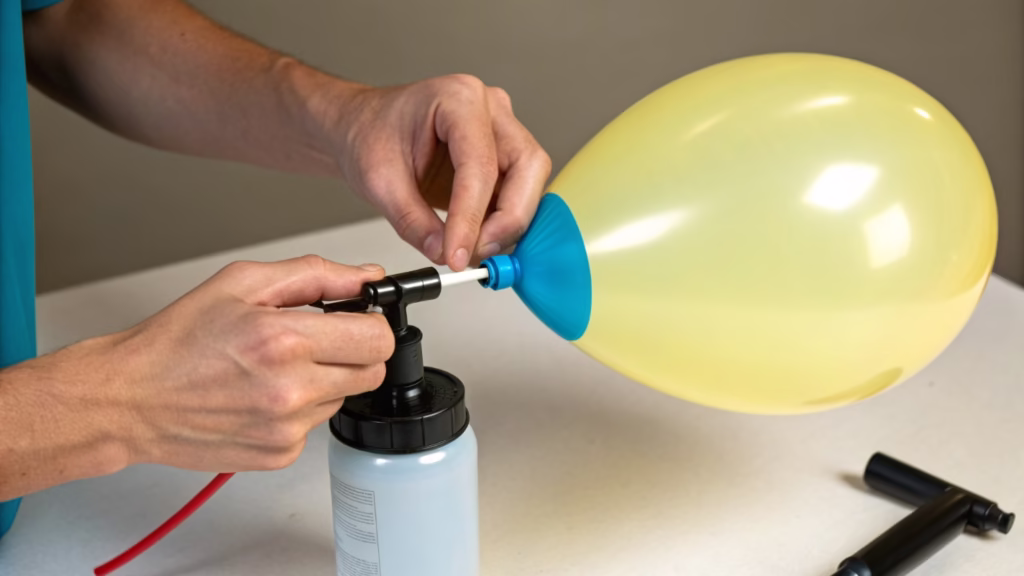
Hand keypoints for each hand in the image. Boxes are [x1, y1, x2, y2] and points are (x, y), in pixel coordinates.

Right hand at [100, 255, 392, 471]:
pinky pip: (317, 424)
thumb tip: (365, 275)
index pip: (377, 338)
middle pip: (372, 372)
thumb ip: (315, 275)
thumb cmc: (176, 341)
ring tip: (277, 367)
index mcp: (284, 340)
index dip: (371, 323)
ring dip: (325, 380)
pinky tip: (263, 394)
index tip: (356, 319)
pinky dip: (300, 408)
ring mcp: (287, 427)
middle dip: (354, 352)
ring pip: (345, 397)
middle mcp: (290, 389)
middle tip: (318, 342)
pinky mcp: (280, 453)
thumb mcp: (242, 283)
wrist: (130, 399)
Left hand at [329, 75, 551, 270]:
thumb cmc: (370, 134)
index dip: (471, 216)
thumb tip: (444, 252)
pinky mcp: (503, 157)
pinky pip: (519, 194)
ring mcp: (502, 130)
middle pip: (527, 167)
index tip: (457, 254)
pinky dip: (503, 223)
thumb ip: (413, 221)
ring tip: (470, 249)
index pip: (480, 164)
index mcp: (458, 98)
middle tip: (475, 253)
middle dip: (507, 219)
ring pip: (531, 183)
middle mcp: (490, 108)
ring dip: (508, 224)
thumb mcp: (378, 181)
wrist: (364, 127)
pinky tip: (477, 240)